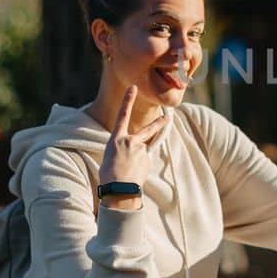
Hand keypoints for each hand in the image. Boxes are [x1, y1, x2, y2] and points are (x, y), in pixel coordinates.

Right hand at [98, 87, 168, 208]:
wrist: (118, 189)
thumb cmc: (109, 176)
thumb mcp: (110, 157)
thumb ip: (122, 150)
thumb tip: (133, 153)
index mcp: (116, 140)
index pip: (122, 116)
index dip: (127, 100)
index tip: (133, 88)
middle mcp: (130, 142)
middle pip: (148, 130)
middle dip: (158, 123)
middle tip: (167, 118)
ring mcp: (141, 150)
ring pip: (142, 153)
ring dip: (137, 162)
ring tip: (128, 172)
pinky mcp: (148, 160)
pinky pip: (144, 162)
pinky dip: (140, 168)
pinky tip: (134, 175)